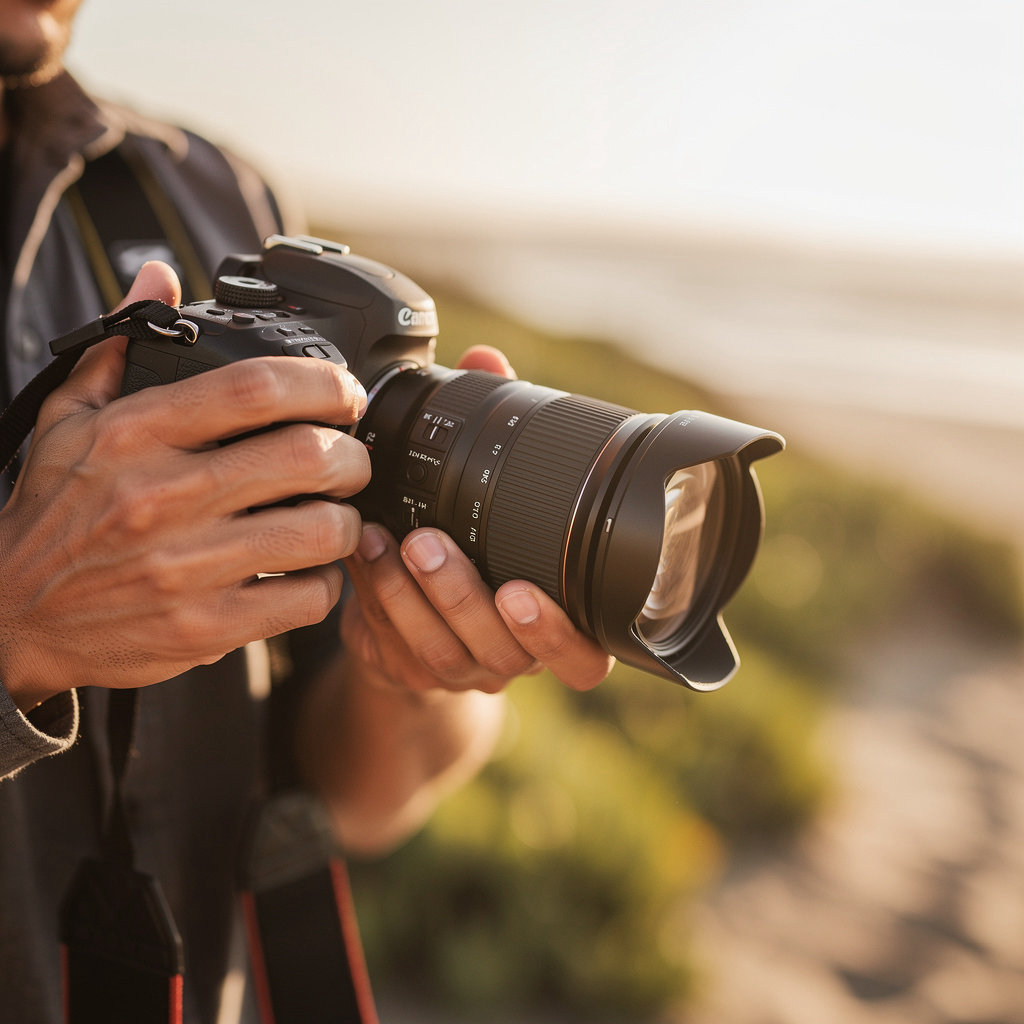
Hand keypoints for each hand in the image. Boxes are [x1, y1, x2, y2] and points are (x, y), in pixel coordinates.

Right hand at [0, 262, 370, 709]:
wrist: (13, 617)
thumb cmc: (52, 514)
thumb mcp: (67, 420)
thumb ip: (119, 347)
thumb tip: (159, 276)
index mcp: (134, 436)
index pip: (254, 387)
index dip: (323, 383)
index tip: (344, 393)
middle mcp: (161, 498)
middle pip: (308, 456)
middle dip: (352, 455)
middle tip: (350, 459)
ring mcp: (184, 568)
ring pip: (320, 532)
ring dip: (346, 521)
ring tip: (333, 515)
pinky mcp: (203, 628)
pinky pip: (305, 600)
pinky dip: (325, 583)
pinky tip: (308, 571)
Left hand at [340, 345, 614, 695]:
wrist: (424, 613)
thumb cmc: (475, 543)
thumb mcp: (493, 492)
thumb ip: (497, 430)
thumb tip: (486, 359)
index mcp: (558, 622)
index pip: (585, 656)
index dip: (560, 633)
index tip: (522, 592)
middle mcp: (515, 654)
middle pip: (505, 651)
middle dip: (463, 597)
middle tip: (428, 545)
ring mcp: (462, 670)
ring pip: (443, 653)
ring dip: (408, 595)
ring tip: (384, 542)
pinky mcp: (410, 671)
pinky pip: (394, 647)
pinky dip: (374, 598)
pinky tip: (361, 556)